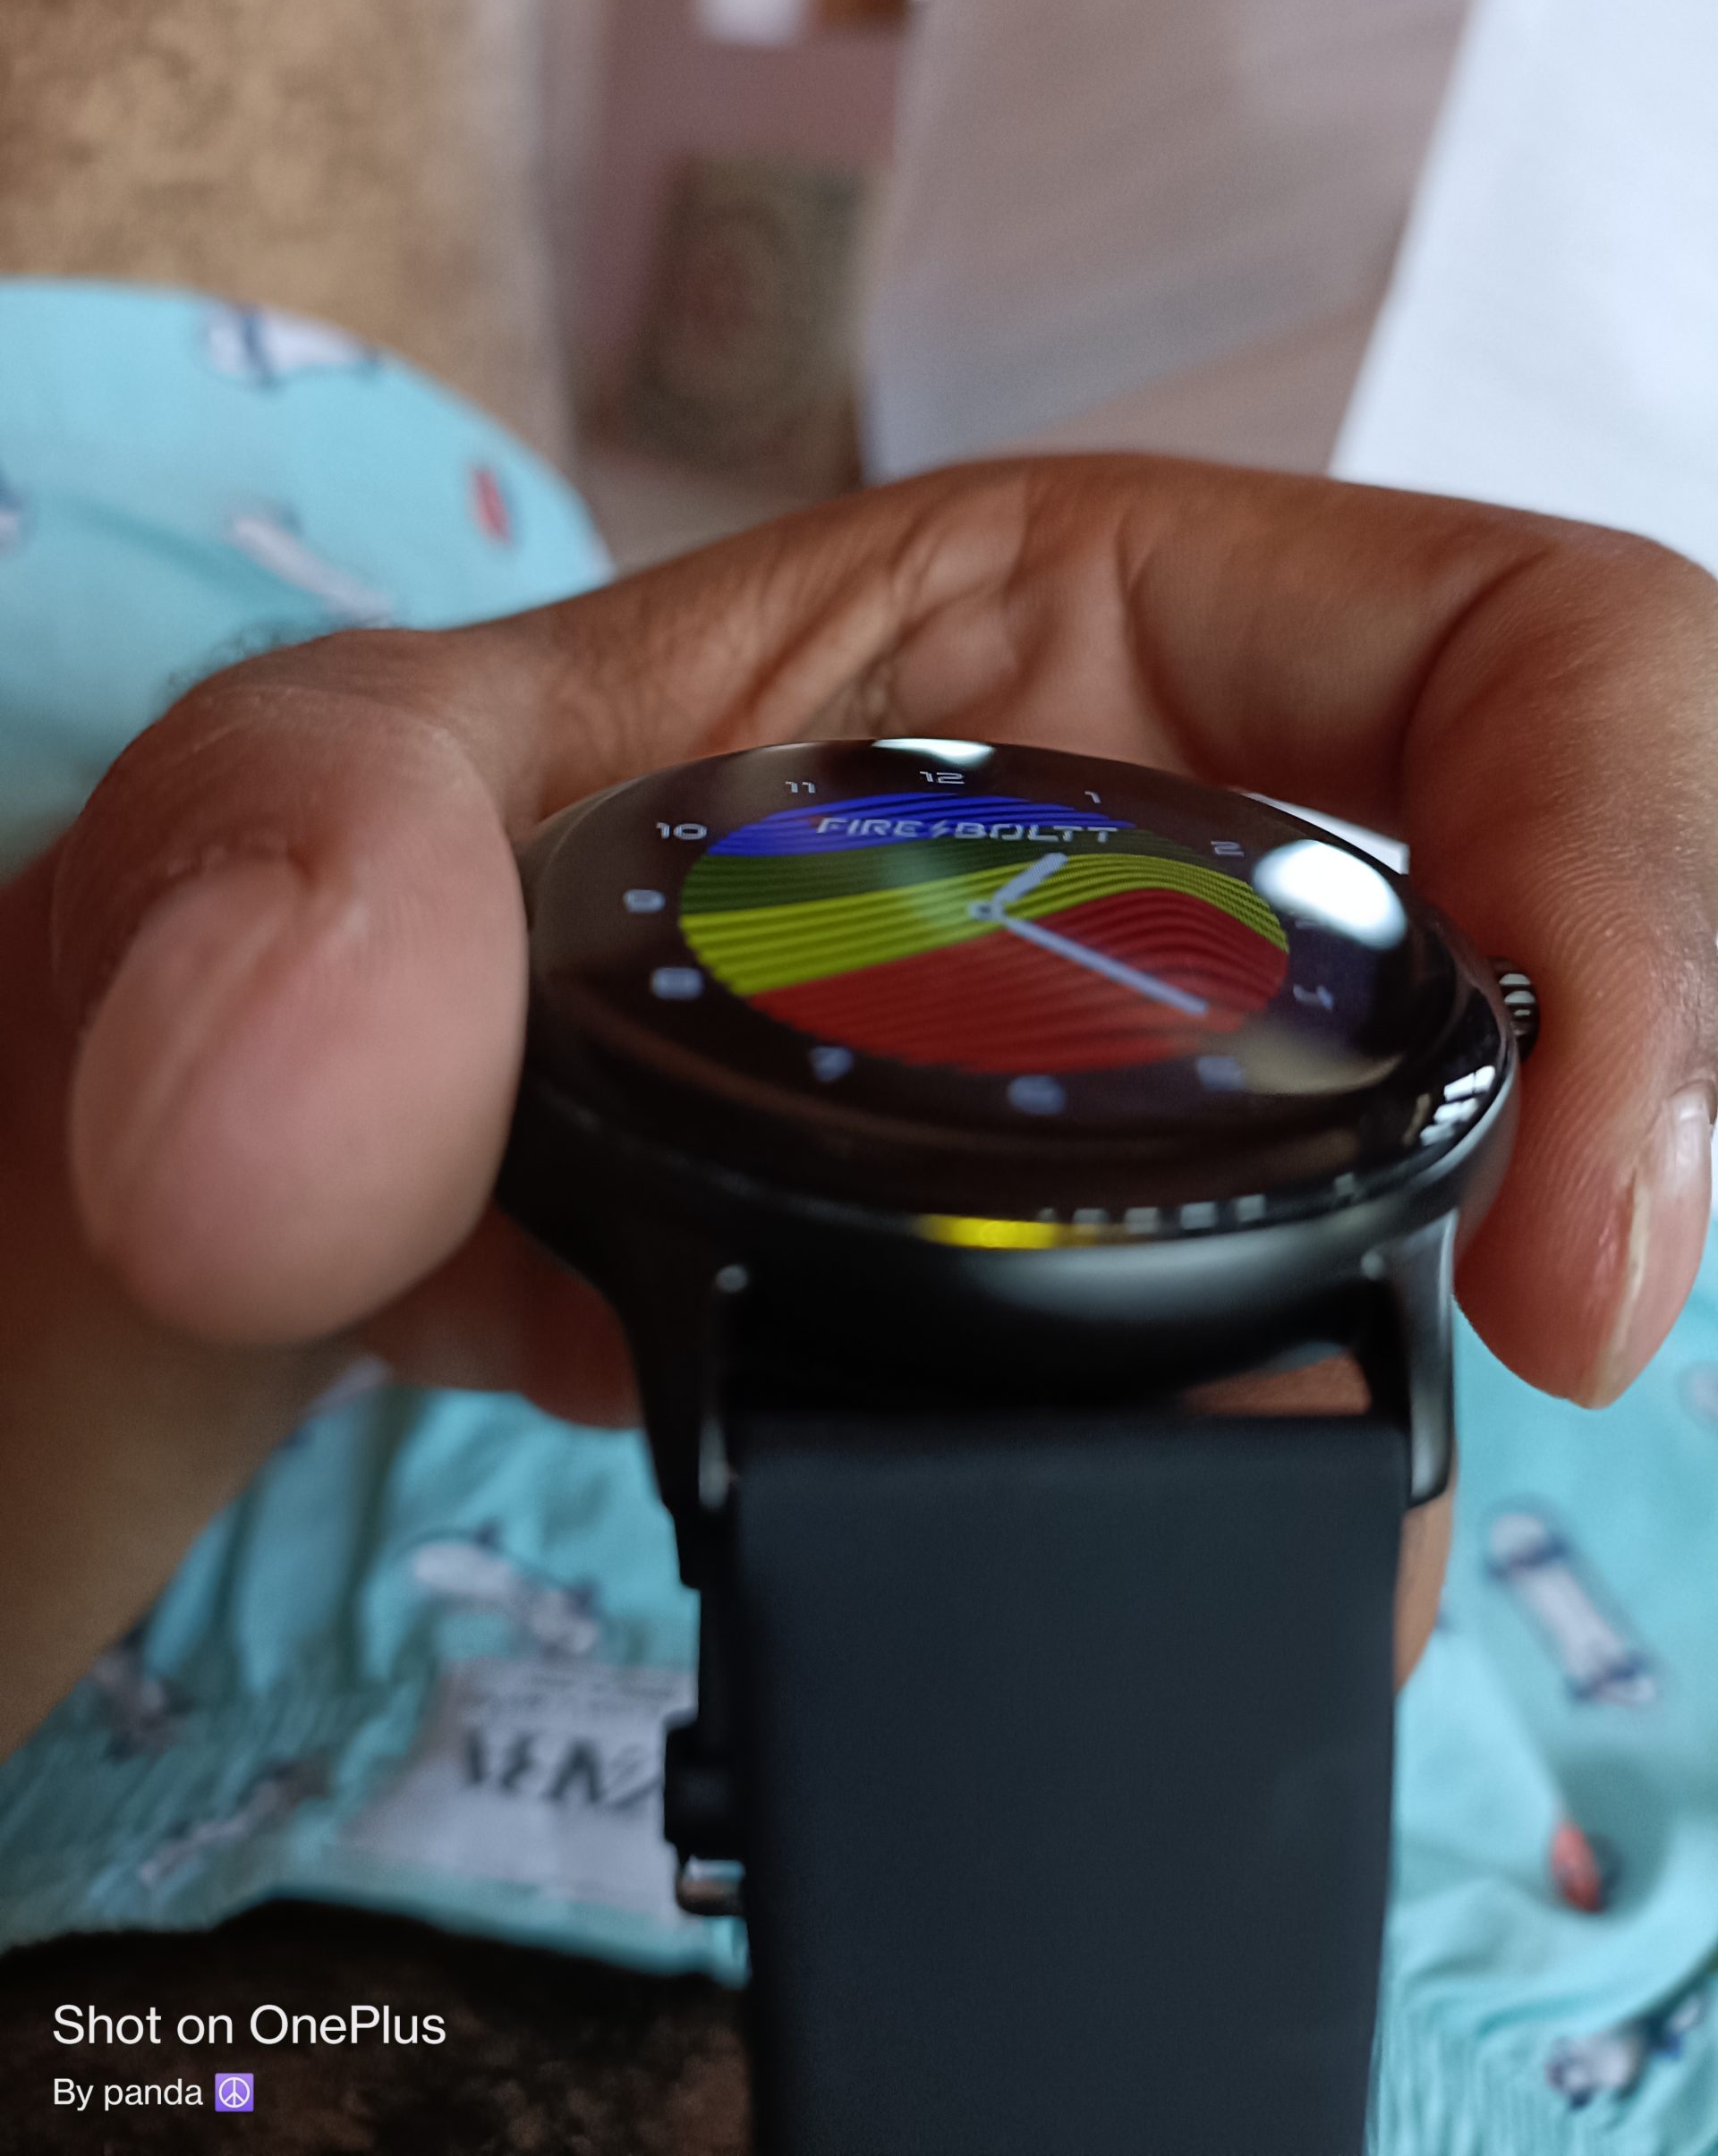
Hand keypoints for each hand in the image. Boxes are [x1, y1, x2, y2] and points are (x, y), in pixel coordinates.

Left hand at [7, 456, 1716, 1742]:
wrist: (255, 1159)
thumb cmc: (314, 923)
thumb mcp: (291, 817)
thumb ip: (292, 865)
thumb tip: (344, 1064)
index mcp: (1071, 628)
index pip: (1525, 656)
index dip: (1647, 885)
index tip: (1570, 1248)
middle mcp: (1158, 848)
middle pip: (1552, 932)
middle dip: (1623, 1126)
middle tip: (1536, 1361)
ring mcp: (1149, 1085)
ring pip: (1456, 1172)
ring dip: (1446, 1343)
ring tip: (1343, 1528)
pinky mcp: (1097, 1297)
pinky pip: (1308, 1357)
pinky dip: (1319, 1468)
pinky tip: (1230, 1549)